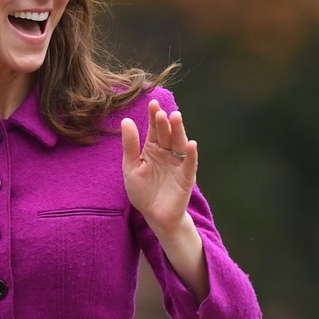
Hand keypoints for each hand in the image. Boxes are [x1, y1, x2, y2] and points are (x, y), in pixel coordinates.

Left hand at [121, 100, 197, 233]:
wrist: (154, 216)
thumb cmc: (142, 192)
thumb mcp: (131, 167)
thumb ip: (130, 145)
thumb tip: (126, 120)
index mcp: (153, 148)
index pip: (155, 129)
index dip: (153, 116)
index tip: (152, 103)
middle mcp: (167, 152)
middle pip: (167, 134)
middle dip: (164, 122)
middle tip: (161, 112)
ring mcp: (178, 163)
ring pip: (179, 143)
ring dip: (178, 130)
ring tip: (175, 117)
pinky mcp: (186, 177)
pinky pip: (190, 164)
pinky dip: (192, 155)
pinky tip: (191, 144)